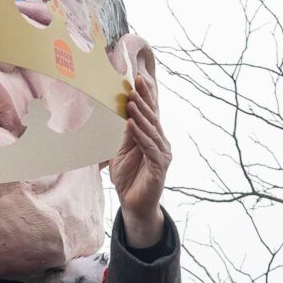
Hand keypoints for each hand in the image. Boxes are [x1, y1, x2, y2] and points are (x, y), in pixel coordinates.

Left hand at [110, 62, 168, 249]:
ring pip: (151, 130)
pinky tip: (132, 124)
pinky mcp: (159, 167)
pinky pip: (149, 147)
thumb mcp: (122, 152)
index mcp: (152, 137)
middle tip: (136, 82)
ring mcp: (161, 154)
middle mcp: (160, 143)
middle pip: (153, 117)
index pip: (149, 112)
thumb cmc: (129, 179)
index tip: (137, 78)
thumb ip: (125, 135)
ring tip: (130, 101)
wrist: (134, 205)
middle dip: (144, 99)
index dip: (145, 95)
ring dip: (140, 114)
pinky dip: (140, 135)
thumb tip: (121, 113)